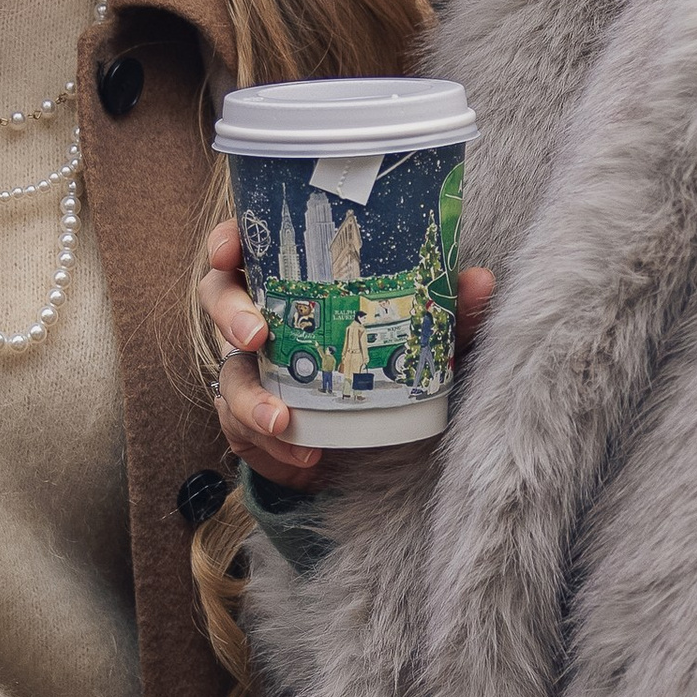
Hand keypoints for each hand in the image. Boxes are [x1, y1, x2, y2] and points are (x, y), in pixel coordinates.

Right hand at [198, 219, 492, 490]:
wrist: (377, 443)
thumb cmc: (390, 367)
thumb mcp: (424, 338)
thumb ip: (447, 311)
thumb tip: (479, 281)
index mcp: (291, 285)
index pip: (245, 250)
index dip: (227, 244)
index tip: (230, 249)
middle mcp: (261, 322)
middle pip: (218, 301)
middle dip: (229, 314)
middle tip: (257, 335)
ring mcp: (252, 374)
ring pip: (227, 375)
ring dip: (250, 399)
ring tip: (284, 420)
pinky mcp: (253, 424)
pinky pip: (243, 431)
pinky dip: (272, 445)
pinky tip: (305, 452)